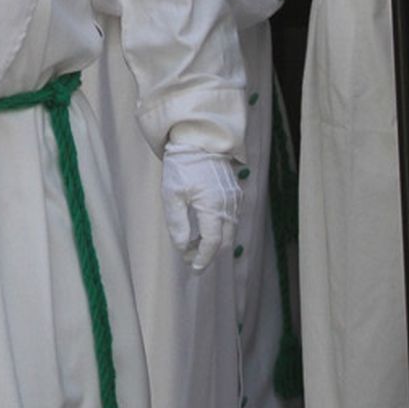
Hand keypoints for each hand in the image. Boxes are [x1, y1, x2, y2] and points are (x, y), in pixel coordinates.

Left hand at [160, 149, 241, 271]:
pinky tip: (204, 228)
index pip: (212, 243)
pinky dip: (219, 229)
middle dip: (208, 254)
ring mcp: (235, 199)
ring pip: (230, 232)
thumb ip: (177, 224)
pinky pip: (231, 219)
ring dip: (214, 242)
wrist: (199, 139)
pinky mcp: (236, 194)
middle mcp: (229, 205)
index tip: (192, 267)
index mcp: (212, 205)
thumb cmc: (181, 166)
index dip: (203, 259)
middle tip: (190, 257)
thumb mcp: (171, 195)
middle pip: (224, 242)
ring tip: (193, 243)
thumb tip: (183, 248)